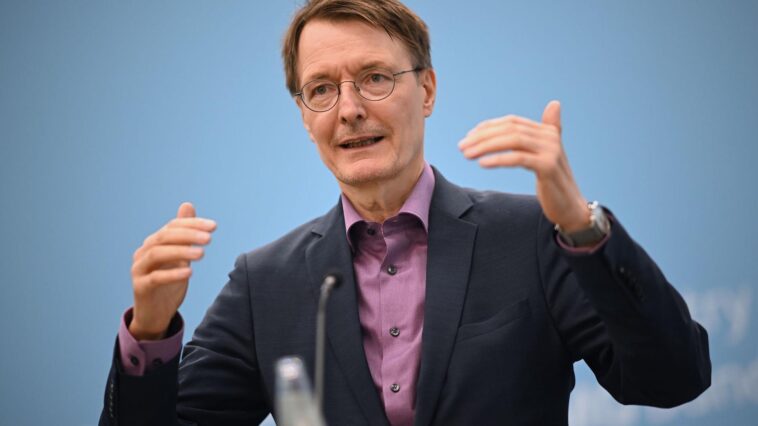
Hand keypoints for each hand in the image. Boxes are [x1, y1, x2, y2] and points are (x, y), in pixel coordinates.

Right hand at [129, 202, 216, 339]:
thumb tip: (187, 205)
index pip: (172, 226)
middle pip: (164, 237)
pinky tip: (190, 272)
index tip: (214, 226)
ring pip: (157, 254)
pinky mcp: (140, 288)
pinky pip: (155, 278)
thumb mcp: (180, 256)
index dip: (192, 224)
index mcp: (153, 243)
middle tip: (209, 238)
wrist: (155, 314)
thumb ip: (184, 234)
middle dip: (188, 235)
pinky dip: (172, 274)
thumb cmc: (169, 283)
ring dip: (181, 251)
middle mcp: (143, 253)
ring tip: (202, 254)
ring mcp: (139, 270)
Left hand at [458, 100, 589, 231]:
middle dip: (482, 137)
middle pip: (510, 129)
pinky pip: (518, 158)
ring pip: (513, 140)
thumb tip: (554, 104)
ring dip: (486, 146)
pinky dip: (498, 159)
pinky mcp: (548, 166)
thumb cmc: (554, 182)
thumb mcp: (545, 155)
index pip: (512, 122)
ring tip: (467, 154)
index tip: (469, 136)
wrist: (569, 206)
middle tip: (462, 146)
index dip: (489, 126)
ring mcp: (551, 150)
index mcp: (547, 131)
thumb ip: (543, 134)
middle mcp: (550, 137)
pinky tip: (482, 163)